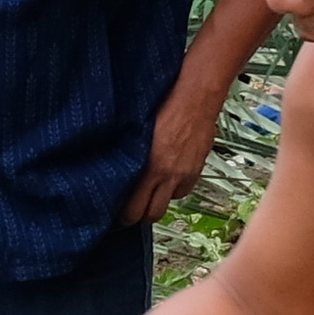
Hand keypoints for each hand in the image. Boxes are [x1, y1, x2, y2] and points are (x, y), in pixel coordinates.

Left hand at [123, 77, 228, 223]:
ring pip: (169, 203)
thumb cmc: (165, 105)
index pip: (134, 208)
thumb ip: (132, 155)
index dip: (124, 216)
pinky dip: (175, 189)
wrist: (196, 98)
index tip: (116, 214)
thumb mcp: (139, 132)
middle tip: (132, 212)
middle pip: (153, 214)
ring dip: (160, 201)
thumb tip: (120, 171)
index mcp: (149, 166)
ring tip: (151, 192)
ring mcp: (185, 174)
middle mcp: (168, 175)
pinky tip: (168, 178)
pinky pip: (184, 190)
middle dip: (141, 216)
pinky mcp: (197, 169)